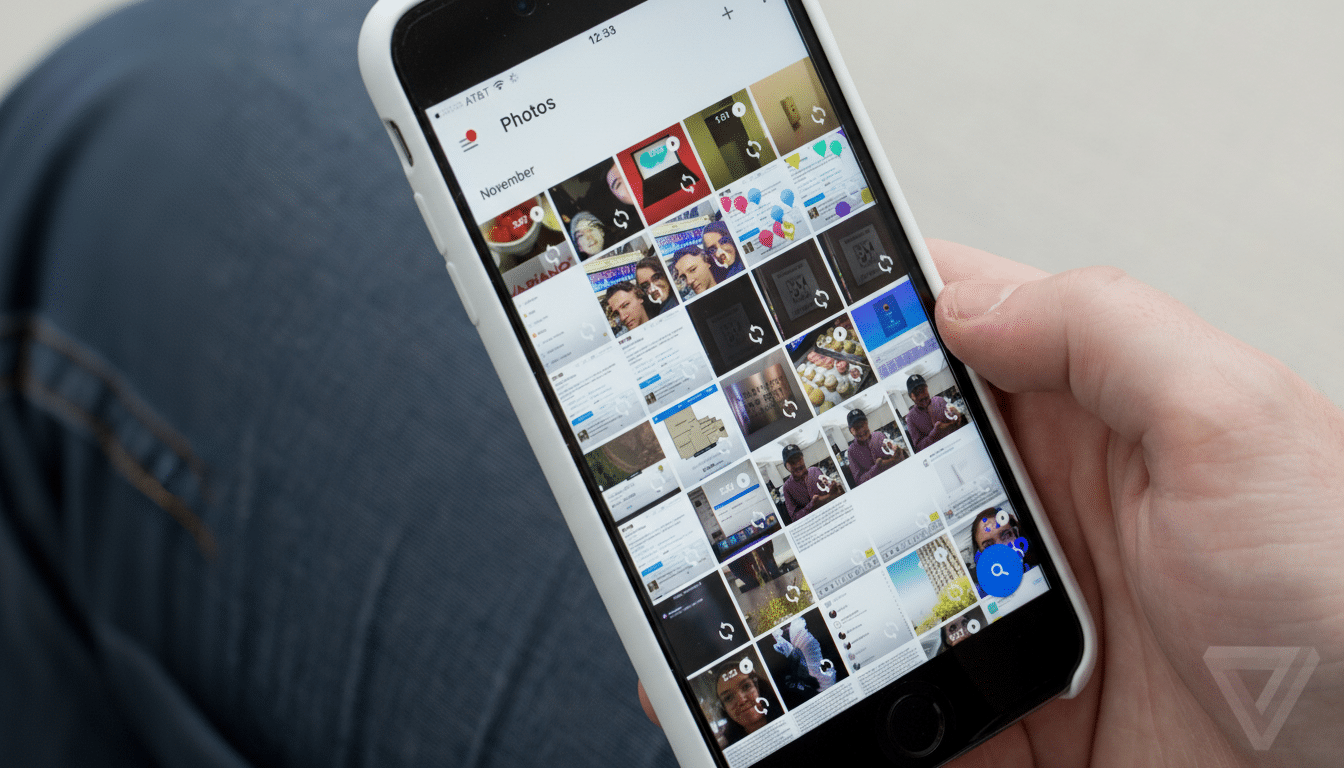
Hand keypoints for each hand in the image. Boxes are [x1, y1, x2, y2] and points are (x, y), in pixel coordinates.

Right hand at [639, 240, 1342, 765]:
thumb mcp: (1240, 426)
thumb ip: (1106, 335)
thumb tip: (961, 296)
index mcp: (1103, 419)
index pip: (957, 334)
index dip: (867, 310)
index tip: (776, 310)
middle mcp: (1051, 512)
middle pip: (892, 463)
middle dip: (808, 456)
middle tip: (727, 456)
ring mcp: (1022, 617)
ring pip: (877, 579)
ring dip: (814, 579)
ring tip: (745, 576)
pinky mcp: (1009, 718)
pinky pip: (900, 703)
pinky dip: (843, 702)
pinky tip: (802, 691)